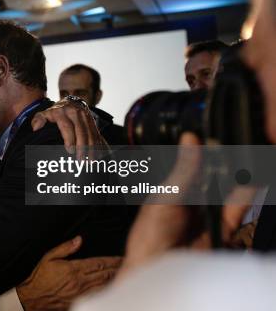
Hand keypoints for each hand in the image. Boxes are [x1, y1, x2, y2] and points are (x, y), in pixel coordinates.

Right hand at [17, 236, 121, 310]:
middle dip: (118, 270)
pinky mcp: (77, 302)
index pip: (99, 264)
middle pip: (104, 275)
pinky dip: (105, 293)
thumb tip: (78, 240)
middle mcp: (79, 282)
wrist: (31, 297)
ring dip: (115, 281)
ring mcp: (80, 294)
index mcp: (74, 269)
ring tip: (126, 277)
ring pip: (103, 287)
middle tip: (130, 266)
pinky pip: (96, 297)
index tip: (122, 258)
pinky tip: (112, 291)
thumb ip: (65, 248)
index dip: (112, 261)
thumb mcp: (48, 257)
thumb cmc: (39, 278)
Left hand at [31, 99, 106, 155]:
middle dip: (82, 147)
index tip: (70, 151)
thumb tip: (36, 128)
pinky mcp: (92, 120)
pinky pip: (96, 133)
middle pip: (81, 131)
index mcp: (61, 112)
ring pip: (90, 133)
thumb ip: (38, 120)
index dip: (69, 139)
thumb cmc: (54, 113)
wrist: (69, 102)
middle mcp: (75, 112)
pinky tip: (97, 155)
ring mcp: (85, 115)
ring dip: (92, 148)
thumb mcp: (44, 114)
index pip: (67, 127)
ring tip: (90, 161)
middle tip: (81, 161)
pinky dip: (98, 144)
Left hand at [120, 133, 253, 274]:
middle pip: (215, 171)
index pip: (195, 161)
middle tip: (233, 141)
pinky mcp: (224, 226)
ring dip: (238, 171)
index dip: (207, 147)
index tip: (217, 130)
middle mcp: (193, 197)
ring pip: (230, 185)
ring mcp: (210, 210)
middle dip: (225, 157)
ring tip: (244, 155)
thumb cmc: (148, 235)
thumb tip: (190, 139)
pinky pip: (239, 205)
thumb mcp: (165, 196)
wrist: (156, 269)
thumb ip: (184, 170)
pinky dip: (248, 191)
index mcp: (175, 186)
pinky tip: (252, 178)